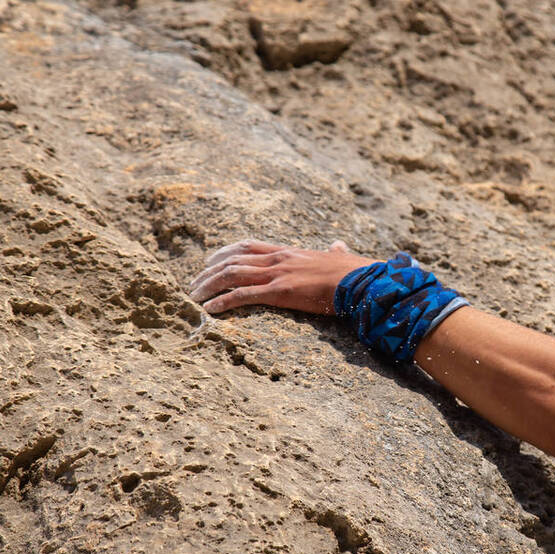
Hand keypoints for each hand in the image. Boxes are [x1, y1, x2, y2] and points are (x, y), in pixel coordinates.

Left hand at [187, 239, 374, 315]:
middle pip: (232, 260)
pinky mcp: (279, 292)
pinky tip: (211, 310)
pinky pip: (243, 295)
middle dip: (208, 272)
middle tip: (194, 285)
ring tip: (194, 298)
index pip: (248, 245)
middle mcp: (278, 259)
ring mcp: (277, 274)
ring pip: (231, 275)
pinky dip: (223, 302)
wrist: (360, 280)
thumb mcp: (340, 256)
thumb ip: (335, 250)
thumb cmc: (354, 271)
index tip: (210, 261)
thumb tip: (339, 244)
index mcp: (289, 251)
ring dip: (209, 286)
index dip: (225, 252)